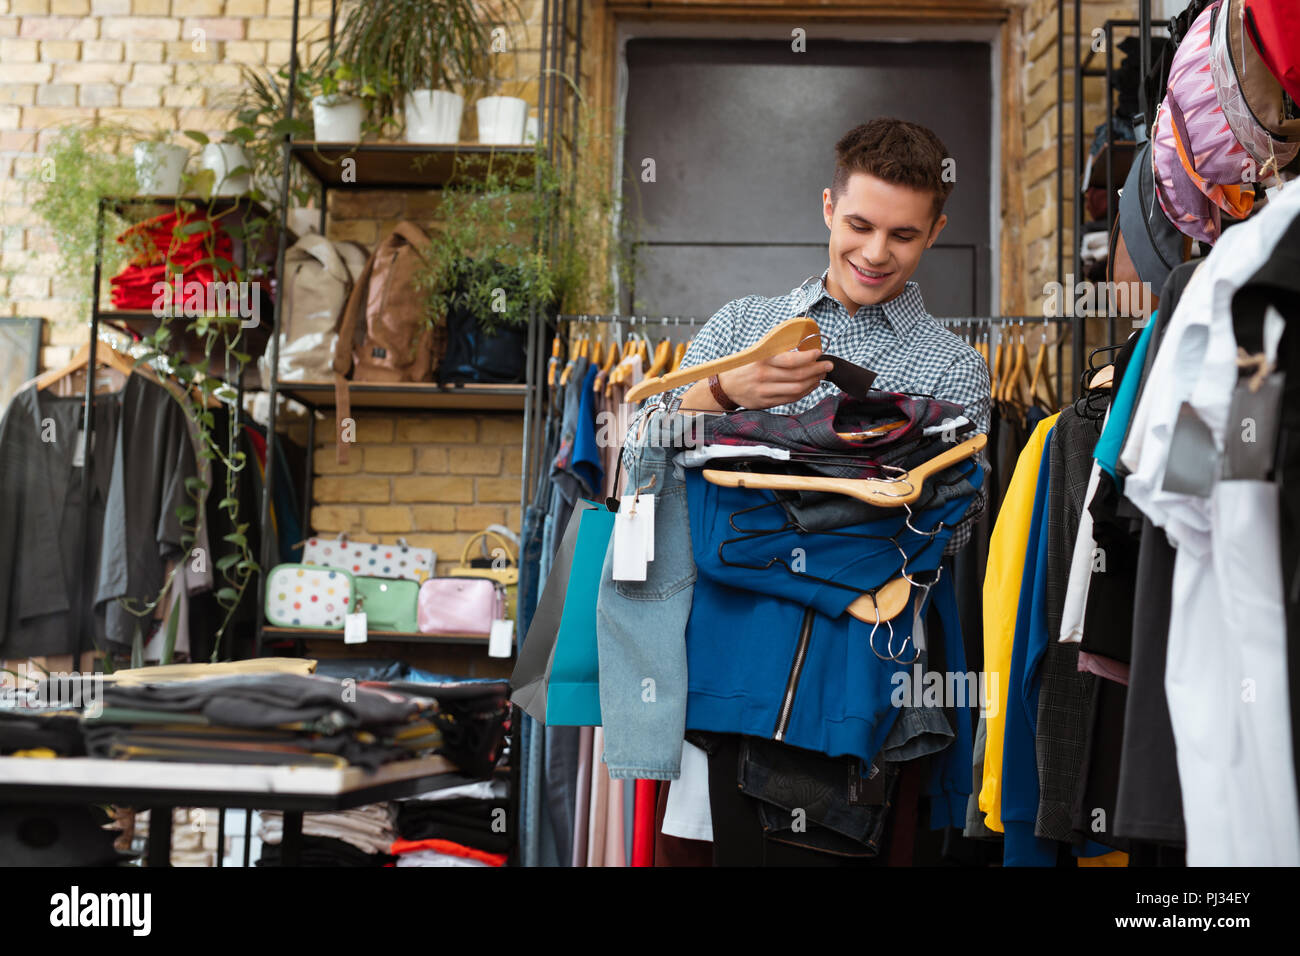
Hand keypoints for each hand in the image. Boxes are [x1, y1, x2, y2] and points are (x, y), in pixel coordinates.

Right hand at [716, 348, 833, 409]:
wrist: (726, 386)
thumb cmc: (745, 366)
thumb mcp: (757, 353)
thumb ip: (776, 350)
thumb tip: (802, 346)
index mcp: (762, 360)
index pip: (791, 360)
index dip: (808, 357)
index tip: (819, 352)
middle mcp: (764, 376)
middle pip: (798, 376)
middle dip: (817, 369)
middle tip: (828, 365)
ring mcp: (765, 391)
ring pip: (797, 389)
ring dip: (814, 381)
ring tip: (821, 375)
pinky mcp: (767, 402)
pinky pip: (791, 398)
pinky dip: (805, 392)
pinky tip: (811, 385)